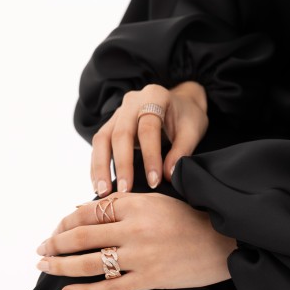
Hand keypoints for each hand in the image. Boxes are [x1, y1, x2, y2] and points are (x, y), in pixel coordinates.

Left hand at [35, 192, 237, 289]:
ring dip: (60, 266)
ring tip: (43, 267)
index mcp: (136, 204)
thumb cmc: (191, 219)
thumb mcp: (157, 201)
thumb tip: (82, 209)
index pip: (88, 211)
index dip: (65, 220)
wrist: (224, 242)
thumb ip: (122, 205)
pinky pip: (109, 288)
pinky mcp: (149, 279)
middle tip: (40, 249)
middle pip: (81, 236)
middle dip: (55, 243)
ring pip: (89, 263)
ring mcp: (141, 255)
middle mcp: (134, 228)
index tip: (55, 228)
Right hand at [91, 81, 208, 196]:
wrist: (180, 103)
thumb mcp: (192, 131)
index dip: (150, 156)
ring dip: (101, 167)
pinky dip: (97, 165)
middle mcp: (132, 101)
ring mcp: (118, 113)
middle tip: (124, 191)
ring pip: (102, 139)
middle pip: (120, 133)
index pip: (148, 129)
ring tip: (104, 192)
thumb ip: (181, 151)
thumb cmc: (186, 117)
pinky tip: (99, 184)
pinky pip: (99, 144)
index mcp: (154, 97)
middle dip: (122, 165)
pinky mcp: (111, 125)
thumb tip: (167, 175)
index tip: (154, 181)